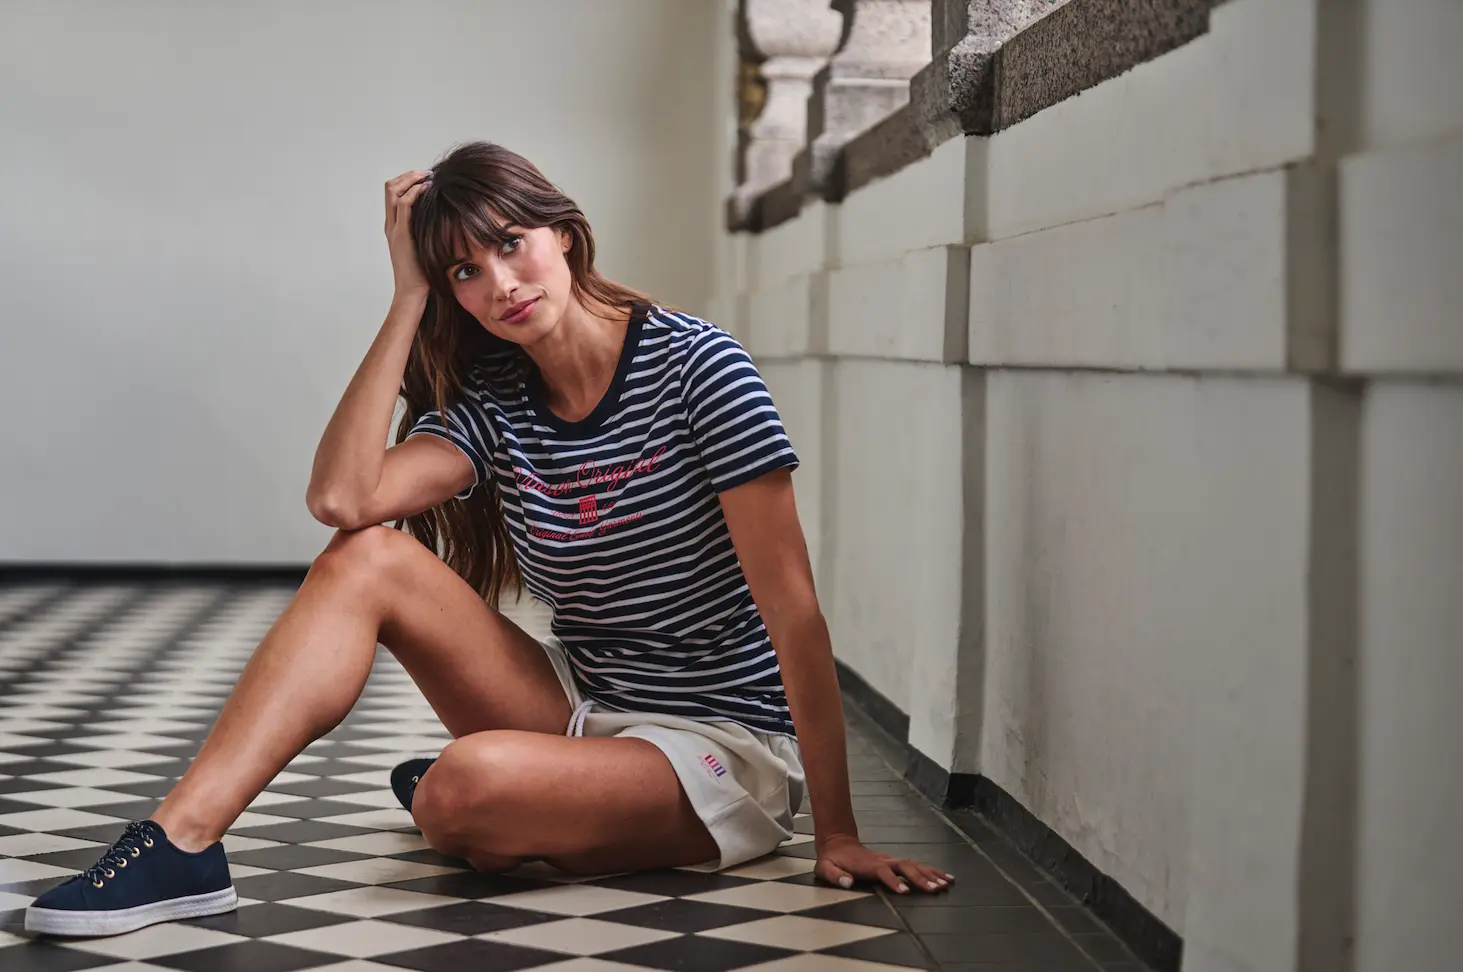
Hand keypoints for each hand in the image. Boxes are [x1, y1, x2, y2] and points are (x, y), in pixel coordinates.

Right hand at [384, 169, 431, 300]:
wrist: (412, 291)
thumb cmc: (421, 272)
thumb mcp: (423, 246)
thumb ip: (426, 232)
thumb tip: (443, 220)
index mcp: (394, 226)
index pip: (392, 193)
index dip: (407, 181)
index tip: (425, 179)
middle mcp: (391, 224)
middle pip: (389, 187)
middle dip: (408, 175)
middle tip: (427, 174)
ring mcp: (394, 228)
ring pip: (393, 191)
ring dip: (411, 179)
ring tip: (428, 177)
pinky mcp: (402, 234)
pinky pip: (404, 205)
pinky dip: (415, 192)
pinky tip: (428, 189)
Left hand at [815, 835, 954, 894]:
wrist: (838, 841)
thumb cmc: (832, 858)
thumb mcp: (825, 867)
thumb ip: (835, 876)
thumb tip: (847, 882)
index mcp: (868, 865)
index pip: (883, 872)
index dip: (893, 881)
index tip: (905, 891)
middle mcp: (883, 861)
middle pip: (905, 867)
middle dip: (921, 878)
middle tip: (936, 889)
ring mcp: (890, 860)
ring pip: (914, 865)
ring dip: (930, 874)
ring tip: (947, 883)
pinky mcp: (894, 862)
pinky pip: (915, 866)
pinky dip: (931, 871)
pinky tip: (943, 877)